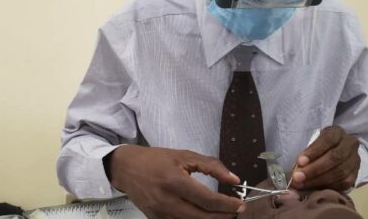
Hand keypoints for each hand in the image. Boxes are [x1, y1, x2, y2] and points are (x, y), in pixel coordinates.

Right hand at [107, 145, 245, 218]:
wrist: (127, 169)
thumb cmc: (156, 160)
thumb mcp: (184, 155)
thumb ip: (211, 166)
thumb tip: (234, 180)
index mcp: (174, 181)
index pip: (207, 200)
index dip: (227, 204)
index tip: (240, 204)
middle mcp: (167, 201)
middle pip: (202, 218)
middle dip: (223, 216)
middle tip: (235, 211)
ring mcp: (160, 214)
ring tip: (222, 214)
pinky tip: (205, 216)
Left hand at [291, 126, 360, 190]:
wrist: (338, 151)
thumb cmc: (320, 146)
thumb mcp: (313, 142)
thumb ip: (307, 153)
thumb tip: (296, 169)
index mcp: (337, 132)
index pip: (327, 140)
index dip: (313, 151)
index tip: (300, 162)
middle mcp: (350, 144)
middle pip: (334, 157)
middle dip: (314, 169)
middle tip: (298, 177)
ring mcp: (355, 159)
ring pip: (339, 172)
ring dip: (319, 180)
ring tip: (303, 184)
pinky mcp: (356, 174)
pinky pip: (344, 183)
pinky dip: (328, 186)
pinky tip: (315, 188)